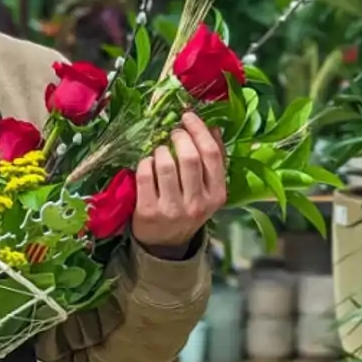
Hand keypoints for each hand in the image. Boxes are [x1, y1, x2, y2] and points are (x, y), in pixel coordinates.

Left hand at [131, 111, 226, 251]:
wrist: (165, 244)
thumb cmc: (187, 208)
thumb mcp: (207, 191)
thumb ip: (213, 162)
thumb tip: (213, 128)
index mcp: (216, 195)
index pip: (212, 155)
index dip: (199, 131)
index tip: (188, 117)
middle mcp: (196, 203)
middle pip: (189, 157)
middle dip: (178, 137)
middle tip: (172, 132)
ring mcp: (172, 209)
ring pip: (166, 164)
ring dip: (160, 150)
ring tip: (160, 151)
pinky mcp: (148, 212)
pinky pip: (145, 175)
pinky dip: (144, 163)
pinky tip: (147, 164)